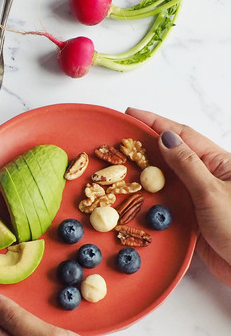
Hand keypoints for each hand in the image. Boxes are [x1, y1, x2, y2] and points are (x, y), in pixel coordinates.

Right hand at [126, 108, 230, 286]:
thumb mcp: (211, 192)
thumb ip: (186, 165)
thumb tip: (164, 138)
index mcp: (219, 163)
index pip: (182, 135)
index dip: (155, 122)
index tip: (130, 114)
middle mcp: (208, 177)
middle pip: (171, 155)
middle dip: (144, 146)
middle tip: (116, 141)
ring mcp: (199, 199)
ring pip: (165, 181)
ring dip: (143, 174)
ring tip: (117, 166)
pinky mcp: (192, 221)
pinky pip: (165, 205)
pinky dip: (148, 200)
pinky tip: (132, 198)